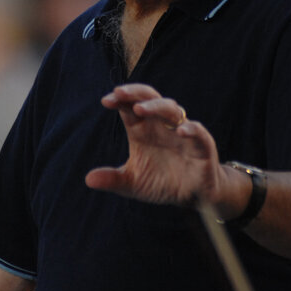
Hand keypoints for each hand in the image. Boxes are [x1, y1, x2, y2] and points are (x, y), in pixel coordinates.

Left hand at [85, 83, 225, 207]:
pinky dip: (191, 129)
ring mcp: (182, 134)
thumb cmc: (161, 183)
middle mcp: (162, 126)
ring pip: (172, 110)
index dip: (120, 100)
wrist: (193, 197)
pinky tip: (180, 131)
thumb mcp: (133, 184)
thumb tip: (88, 179)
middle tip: (120, 92)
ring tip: (141, 108)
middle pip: (150, 99)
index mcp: (144, 130)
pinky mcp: (202, 146)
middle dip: (136, 93)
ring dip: (157, 107)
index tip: (105, 101)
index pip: (130, 108)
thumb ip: (113, 179)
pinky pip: (198, 132)